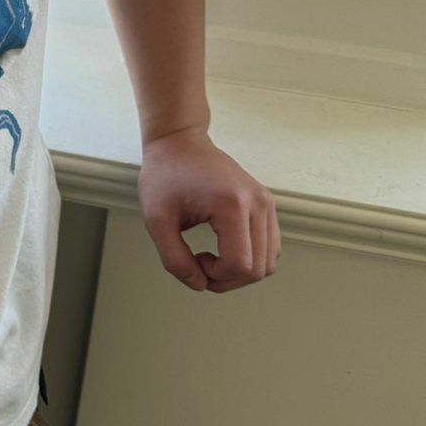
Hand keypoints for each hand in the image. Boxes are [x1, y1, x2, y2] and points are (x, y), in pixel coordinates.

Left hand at [137, 124, 279, 292]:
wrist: (179, 141)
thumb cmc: (165, 175)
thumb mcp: (156, 219)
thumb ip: (174, 259)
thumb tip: (199, 284)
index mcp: (232, 204)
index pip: (241, 265)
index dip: (216, 276)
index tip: (194, 259)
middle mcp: (258, 203)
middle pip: (259, 269)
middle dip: (228, 279)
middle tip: (199, 263)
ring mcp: (266, 202)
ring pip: (269, 261)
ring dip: (241, 271)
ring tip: (211, 256)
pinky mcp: (266, 203)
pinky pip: (270, 246)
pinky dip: (251, 257)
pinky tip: (224, 246)